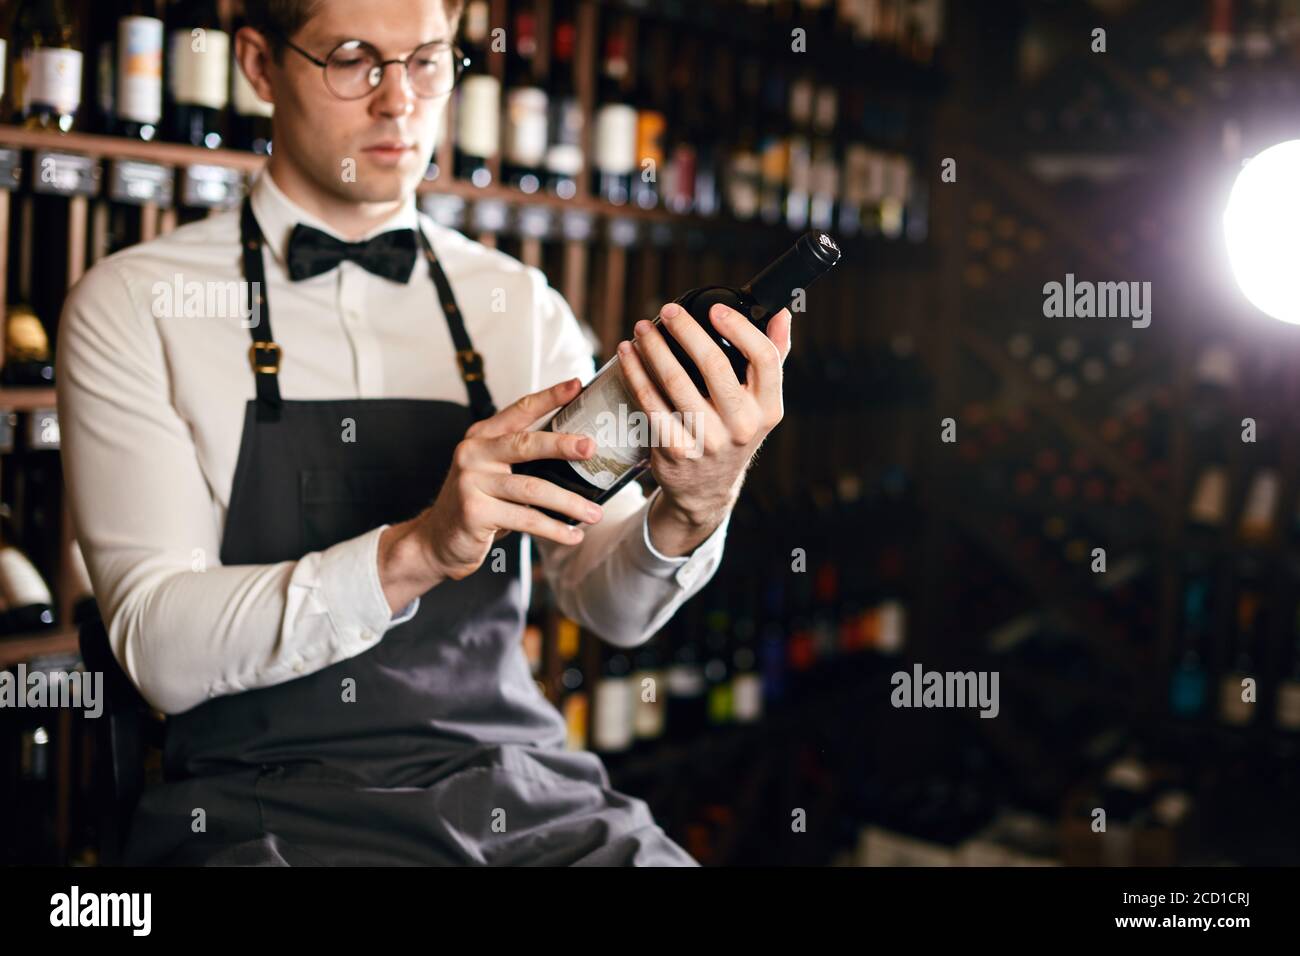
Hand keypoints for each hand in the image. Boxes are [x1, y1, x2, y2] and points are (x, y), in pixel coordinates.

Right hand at [378, 378, 604, 608]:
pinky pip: (525, 519)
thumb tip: (577, 455)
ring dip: (569, 503)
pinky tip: (572, 534)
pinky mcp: (475, 512)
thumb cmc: (477, 502)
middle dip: (562, 445)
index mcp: (482, 436)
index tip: (577, 385)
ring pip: (532, 488)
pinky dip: (554, 529)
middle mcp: (474, 453)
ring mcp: (472, 482)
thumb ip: (521, 459)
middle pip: (525, 444)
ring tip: (594, 513)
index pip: (520, 410)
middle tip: (590, 448)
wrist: (437, 539)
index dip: (549, 397)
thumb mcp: (493, 471)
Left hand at [615, 301, 792, 527]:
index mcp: (768, 408)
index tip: (715, 309)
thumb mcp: (761, 404)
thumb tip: (783, 314)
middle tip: (668, 310)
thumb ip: (774, 358)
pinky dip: (636, 374)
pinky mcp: (676, 449)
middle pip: (715, 364)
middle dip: (686, 330)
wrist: (706, 489)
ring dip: (654, 347)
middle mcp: (742, 424)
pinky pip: (651, 403)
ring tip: (642, 328)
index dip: (739, 328)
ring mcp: (708, 439)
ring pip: (675, 380)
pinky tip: (628, 356)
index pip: (764, 358)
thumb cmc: (733, 432)